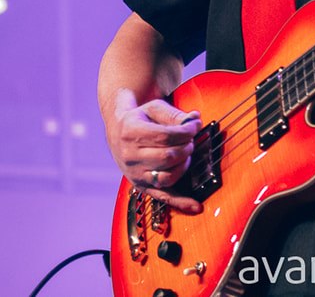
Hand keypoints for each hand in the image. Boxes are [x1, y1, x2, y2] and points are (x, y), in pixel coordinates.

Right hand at [109, 88, 203, 212]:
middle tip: (190, 140)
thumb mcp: (153, 109)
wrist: (118, 133)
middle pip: (168, 156)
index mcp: (131, 133)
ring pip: (168, 176)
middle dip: (187, 147)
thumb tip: (196, 119)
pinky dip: (181, 202)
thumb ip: (175, 114)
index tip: (195, 126)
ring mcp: (135, 174)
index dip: (186, 132)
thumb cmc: (139, 119)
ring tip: (186, 154)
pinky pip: (163, 196)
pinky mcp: (141, 186)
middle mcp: (130, 156)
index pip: (166, 136)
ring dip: (185, 164)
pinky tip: (195, 206)